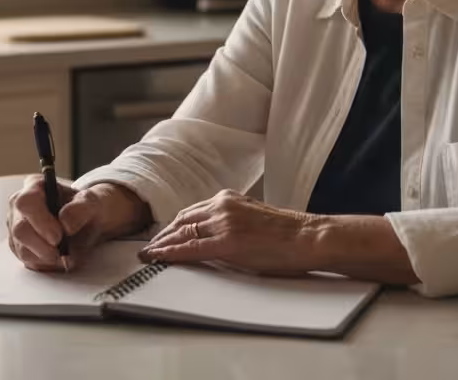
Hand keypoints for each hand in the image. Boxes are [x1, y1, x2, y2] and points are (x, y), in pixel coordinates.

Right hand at [6, 176, 150, 271]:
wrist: (88, 222)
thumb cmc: (86, 207)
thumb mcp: (92, 202)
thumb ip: (81, 208)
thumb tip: (66, 223)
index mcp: (34, 186)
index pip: (26, 203)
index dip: (40, 221)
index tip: (58, 237)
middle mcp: (19, 207)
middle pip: (20, 229)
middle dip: (42, 246)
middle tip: (62, 252)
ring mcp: (16, 228)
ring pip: (22, 249)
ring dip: (46, 257)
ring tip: (66, 254)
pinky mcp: (20, 247)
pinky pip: (27, 261)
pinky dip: (46, 264)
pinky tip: (59, 258)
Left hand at [139, 190, 321, 274]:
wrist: (309, 236)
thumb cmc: (288, 234)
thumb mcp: (252, 220)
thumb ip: (230, 224)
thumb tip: (212, 239)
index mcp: (228, 199)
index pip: (192, 212)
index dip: (173, 227)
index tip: (161, 236)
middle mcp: (222, 205)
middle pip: (182, 221)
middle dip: (163, 236)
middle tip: (149, 248)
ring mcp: (224, 222)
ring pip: (182, 233)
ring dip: (163, 245)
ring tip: (148, 256)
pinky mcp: (228, 242)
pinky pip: (191, 248)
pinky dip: (171, 254)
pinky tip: (158, 259)